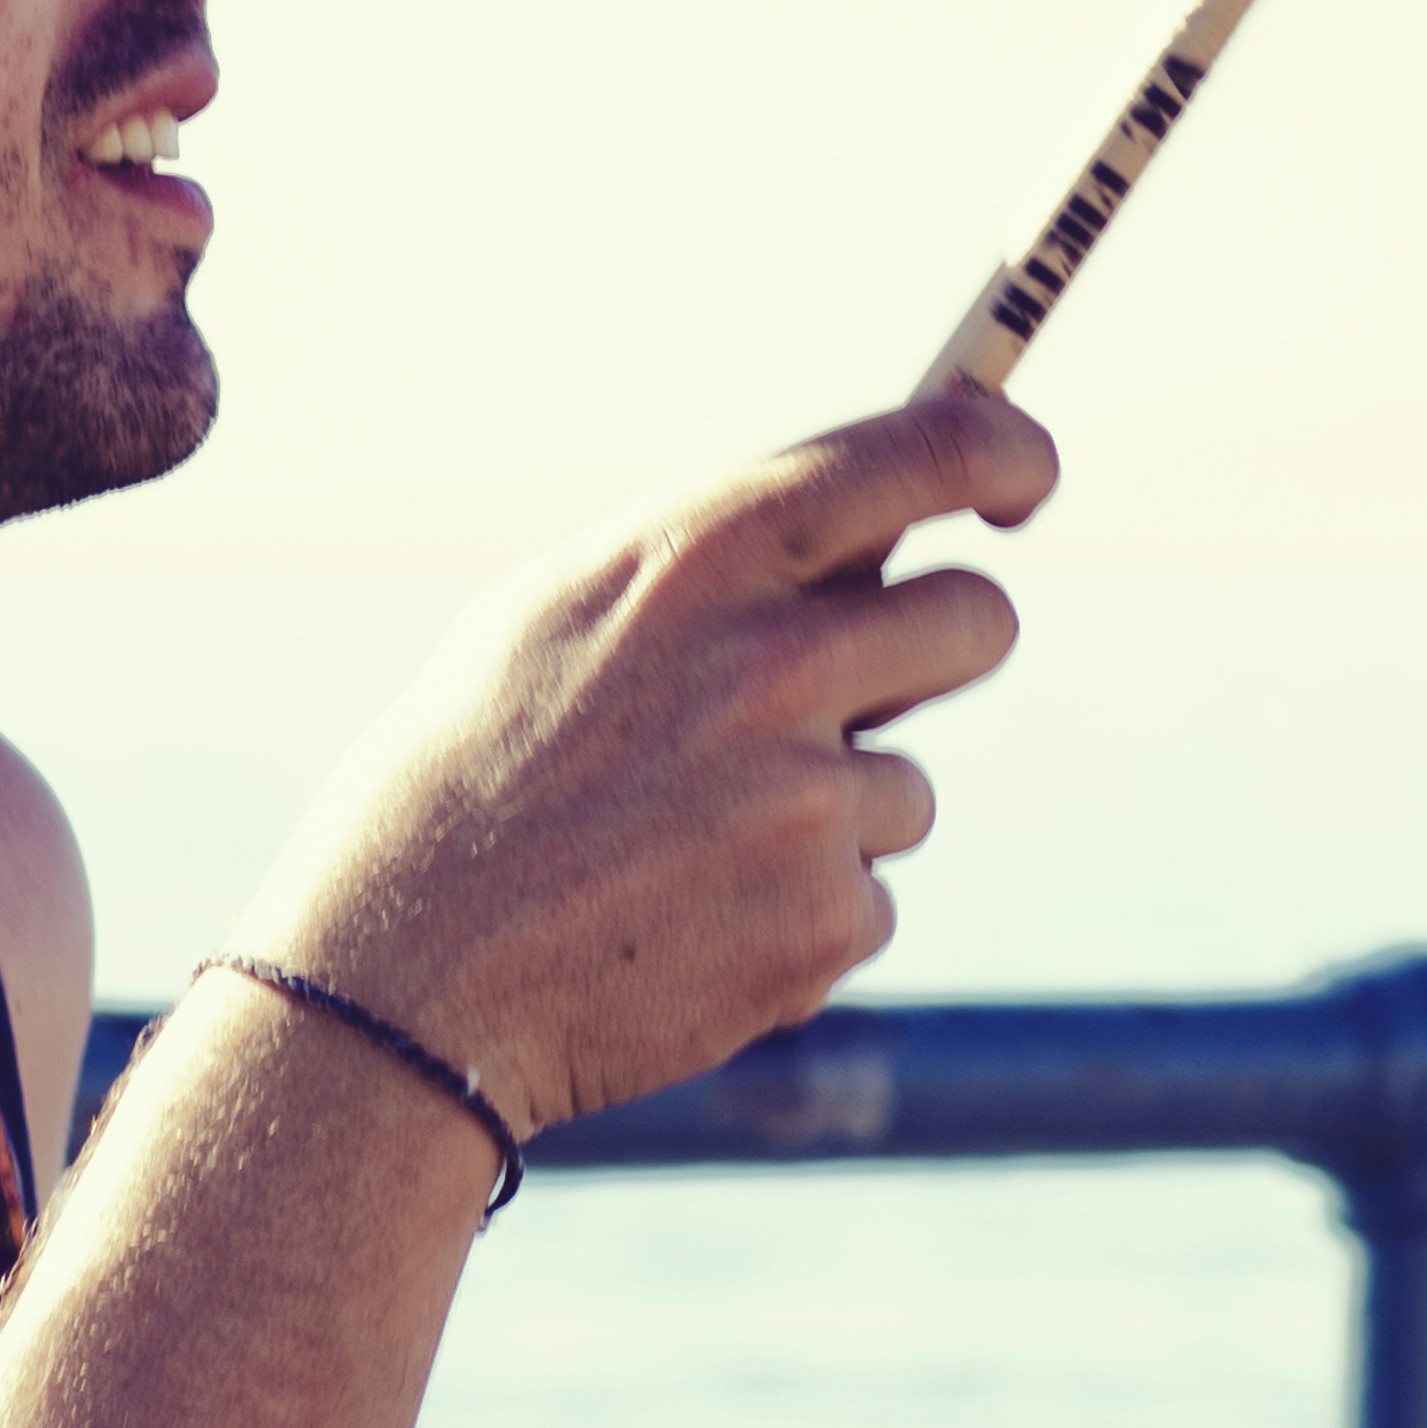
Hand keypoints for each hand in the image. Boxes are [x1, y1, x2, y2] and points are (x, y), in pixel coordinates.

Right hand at [243, 387, 1045, 1137]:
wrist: (406, 977)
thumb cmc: (474, 777)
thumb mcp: (562, 614)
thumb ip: (713, 567)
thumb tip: (862, 528)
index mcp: (705, 553)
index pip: (929, 450)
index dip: (1006, 455)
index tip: (1020, 482)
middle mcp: (776, 660)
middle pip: (979, 618)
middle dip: (939, 652)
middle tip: (861, 693)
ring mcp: (812, 798)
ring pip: (910, 785)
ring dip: (834, 816)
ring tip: (687, 847)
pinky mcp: (826, 920)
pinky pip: (869, 898)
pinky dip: (799, 918)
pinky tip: (689, 925)